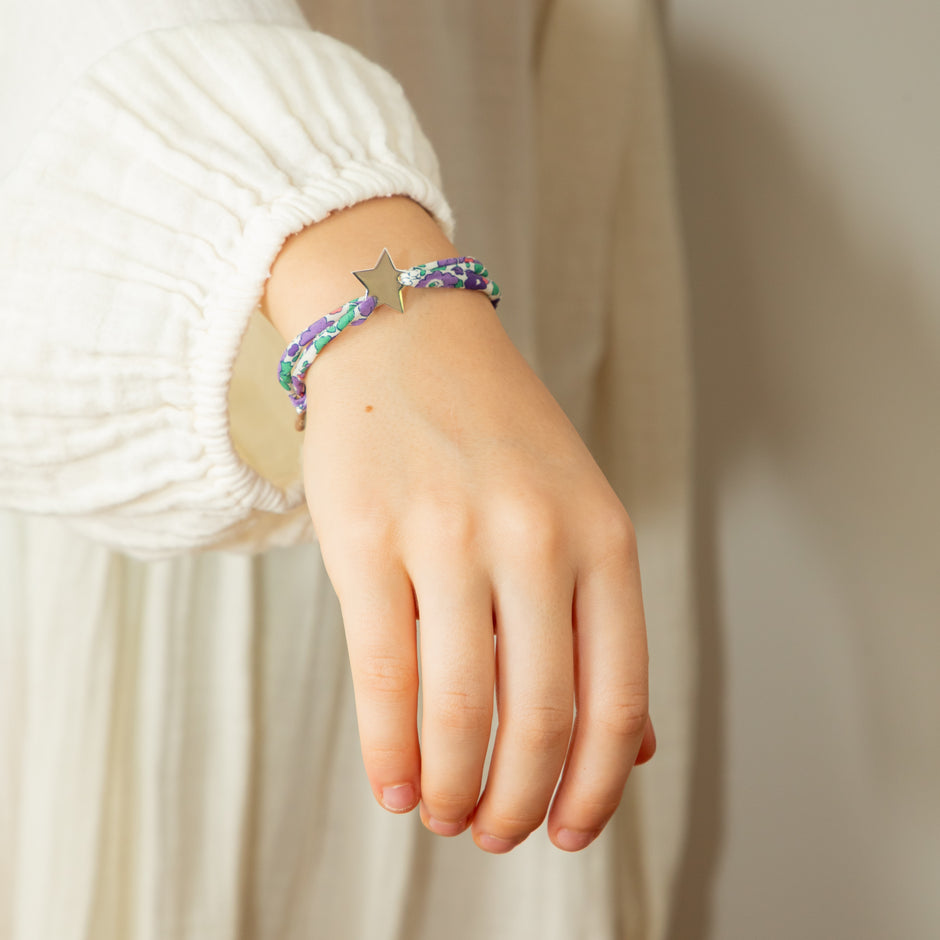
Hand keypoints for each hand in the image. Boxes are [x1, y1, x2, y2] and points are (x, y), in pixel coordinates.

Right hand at [264, 197, 654, 853]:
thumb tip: (634, 750)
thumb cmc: (497, 438)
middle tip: (496, 835)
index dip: (595, 785)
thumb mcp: (577, 512)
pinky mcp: (366, 537)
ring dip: (453, 788)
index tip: (570, 831)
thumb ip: (603, 628)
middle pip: (539, 715)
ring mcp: (448, 534)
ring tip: (443, 816)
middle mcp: (535, 536)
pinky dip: (389, 750)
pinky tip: (392, 787)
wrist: (407, 334)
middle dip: (519, 802)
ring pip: (458, 706)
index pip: (618, 694)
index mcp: (603, 535)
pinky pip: (382, 674)